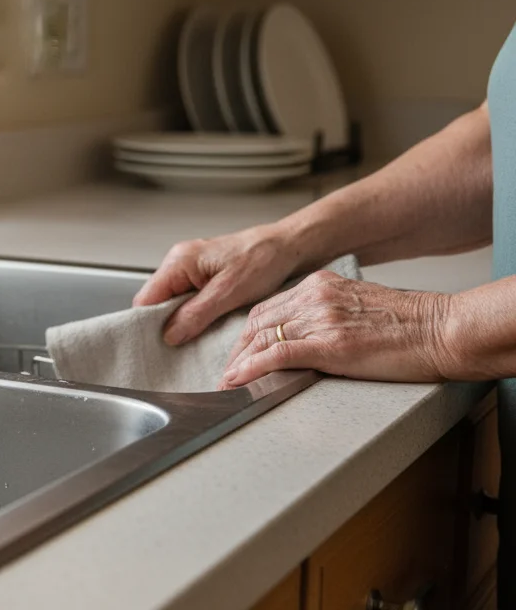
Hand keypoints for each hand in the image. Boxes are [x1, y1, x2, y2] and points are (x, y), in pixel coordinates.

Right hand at [134, 224, 310, 345]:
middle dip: (167, 324)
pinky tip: (207, 325)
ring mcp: (190, 270)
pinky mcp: (203, 277)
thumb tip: (169, 335)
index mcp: (179, 261)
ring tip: (198, 335)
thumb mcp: (229, 292)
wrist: (290, 247)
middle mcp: (179, 262)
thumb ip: (195, 314)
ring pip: (172, 304)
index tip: (161, 345)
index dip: (149, 323)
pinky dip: (195, 315)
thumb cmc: (264, 259)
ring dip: (183, 321)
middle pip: (156, 302)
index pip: (146, 299)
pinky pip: (188, 301)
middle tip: (183, 344)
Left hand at [221, 271, 458, 388]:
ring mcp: (321, 319)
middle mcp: (315, 297)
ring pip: (263, 339)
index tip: (238, 353)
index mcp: (320, 285)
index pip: (268, 309)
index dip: (247, 335)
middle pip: (258, 323)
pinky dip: (252, 369)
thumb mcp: (359, 309)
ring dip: (239, 364)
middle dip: (237, 351)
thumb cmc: (411, 325)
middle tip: (226, 373)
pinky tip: (238, 380)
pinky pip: (279, 354)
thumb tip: (309, 338)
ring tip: (227, 384)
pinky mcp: (331, 344)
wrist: (443, 329)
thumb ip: (329, 316)